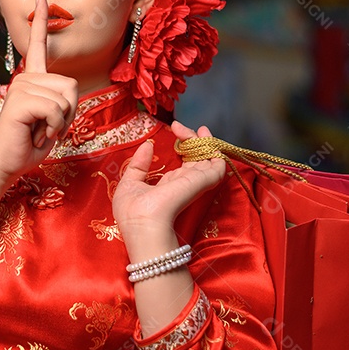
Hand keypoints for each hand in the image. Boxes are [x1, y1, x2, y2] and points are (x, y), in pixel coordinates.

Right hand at [0, 0, 78, 184]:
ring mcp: (20, 87)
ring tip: (40, 130)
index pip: (39, 45)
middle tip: (48, 127)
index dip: (41, 21)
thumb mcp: (54, 119)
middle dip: (69, 113)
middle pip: (72, 85)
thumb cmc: (29, 143)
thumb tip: (69, 90)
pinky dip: (54, 127)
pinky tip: (37, 133)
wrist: (7, 163)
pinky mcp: (20, 101)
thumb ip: (62, 101)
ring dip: (60, 123)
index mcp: (33, 80)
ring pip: (65, 99)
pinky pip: (55, 109)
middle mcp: (25, 78)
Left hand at [112, 121, 226, 238]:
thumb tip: (147, 145)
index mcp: (169, 186)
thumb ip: (139, 164)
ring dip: (205, 141)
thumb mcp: (130, 183)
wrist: (144, 223)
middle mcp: (184, 184)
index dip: (181, 145)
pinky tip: (204, 136)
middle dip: (192, 139)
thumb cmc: (133, 211)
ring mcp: (195, 182)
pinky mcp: (203, 181)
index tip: (173, 128)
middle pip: (196, 158)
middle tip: (180, 126)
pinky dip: (215, 149)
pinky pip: (217, 164)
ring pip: (208, 158)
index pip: (182, 164)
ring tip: (198, 127)